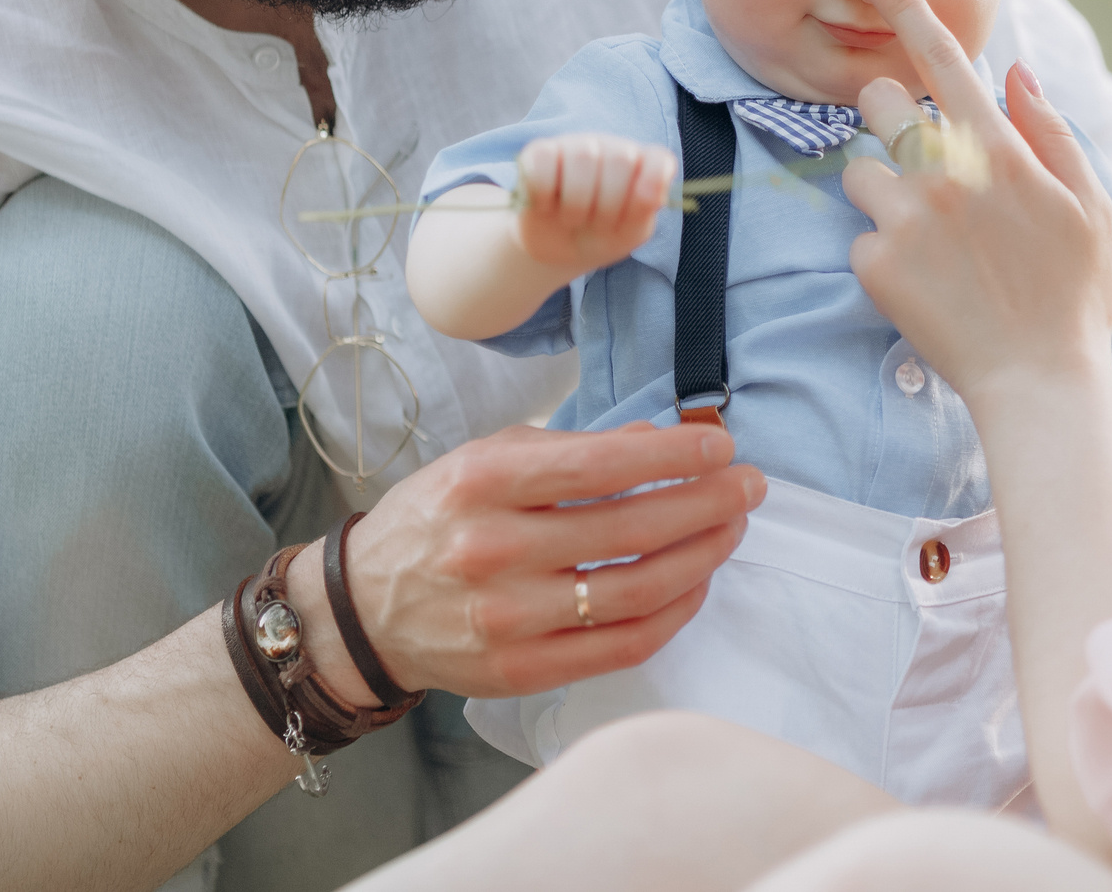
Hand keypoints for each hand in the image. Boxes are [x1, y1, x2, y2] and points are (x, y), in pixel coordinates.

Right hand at [295, 421, 764, 702]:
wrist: (363, 610)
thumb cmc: (437, 519)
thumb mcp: (488, 459)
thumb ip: (573, 449)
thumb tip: (659, 440)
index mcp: (482, 482)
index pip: (599, 466)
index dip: (672, 457)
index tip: (719, 447)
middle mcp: (493, 550)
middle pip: (631, 530)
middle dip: (707, 503)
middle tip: (748, 486)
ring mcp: (508, 618)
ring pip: (637, 591)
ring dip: (702, 557)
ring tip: (732, 529)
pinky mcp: (522, 671)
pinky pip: (623, 646)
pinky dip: (674, 613)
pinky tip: (696, 583)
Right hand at [513, 134, 676, 275]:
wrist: (555, 251)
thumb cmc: (599, 236)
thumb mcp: (628, 234)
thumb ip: (643, 212)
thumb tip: (652, 194)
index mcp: (643, 166)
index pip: (659, 161)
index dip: (649, 189)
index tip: (634, 215)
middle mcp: (612, 148)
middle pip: (620, 159)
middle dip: (608, 206)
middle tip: (597, 225)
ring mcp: (576, 145)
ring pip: (583, 157)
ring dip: (576, 204)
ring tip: (571, 219)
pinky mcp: (540, 151)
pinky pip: (543, 160)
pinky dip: (543, 194)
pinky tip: (546, 206)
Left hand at [840, 0, 1111, 408]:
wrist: (1039, 383)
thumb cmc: (1074, 295)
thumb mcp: (1090, 204)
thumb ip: (1052, 131)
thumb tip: (1019, 73)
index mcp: (999, 151)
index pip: (943, 59)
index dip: (905, 7)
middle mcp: (945, 174)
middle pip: (878, 105)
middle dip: (890, 122)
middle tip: (923, 165)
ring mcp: (906, 219)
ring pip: (861, 171)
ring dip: (886, 193)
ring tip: (932, 240)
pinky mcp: (874, 264)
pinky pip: (861, 235)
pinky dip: (885, 254)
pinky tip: (926, 284)